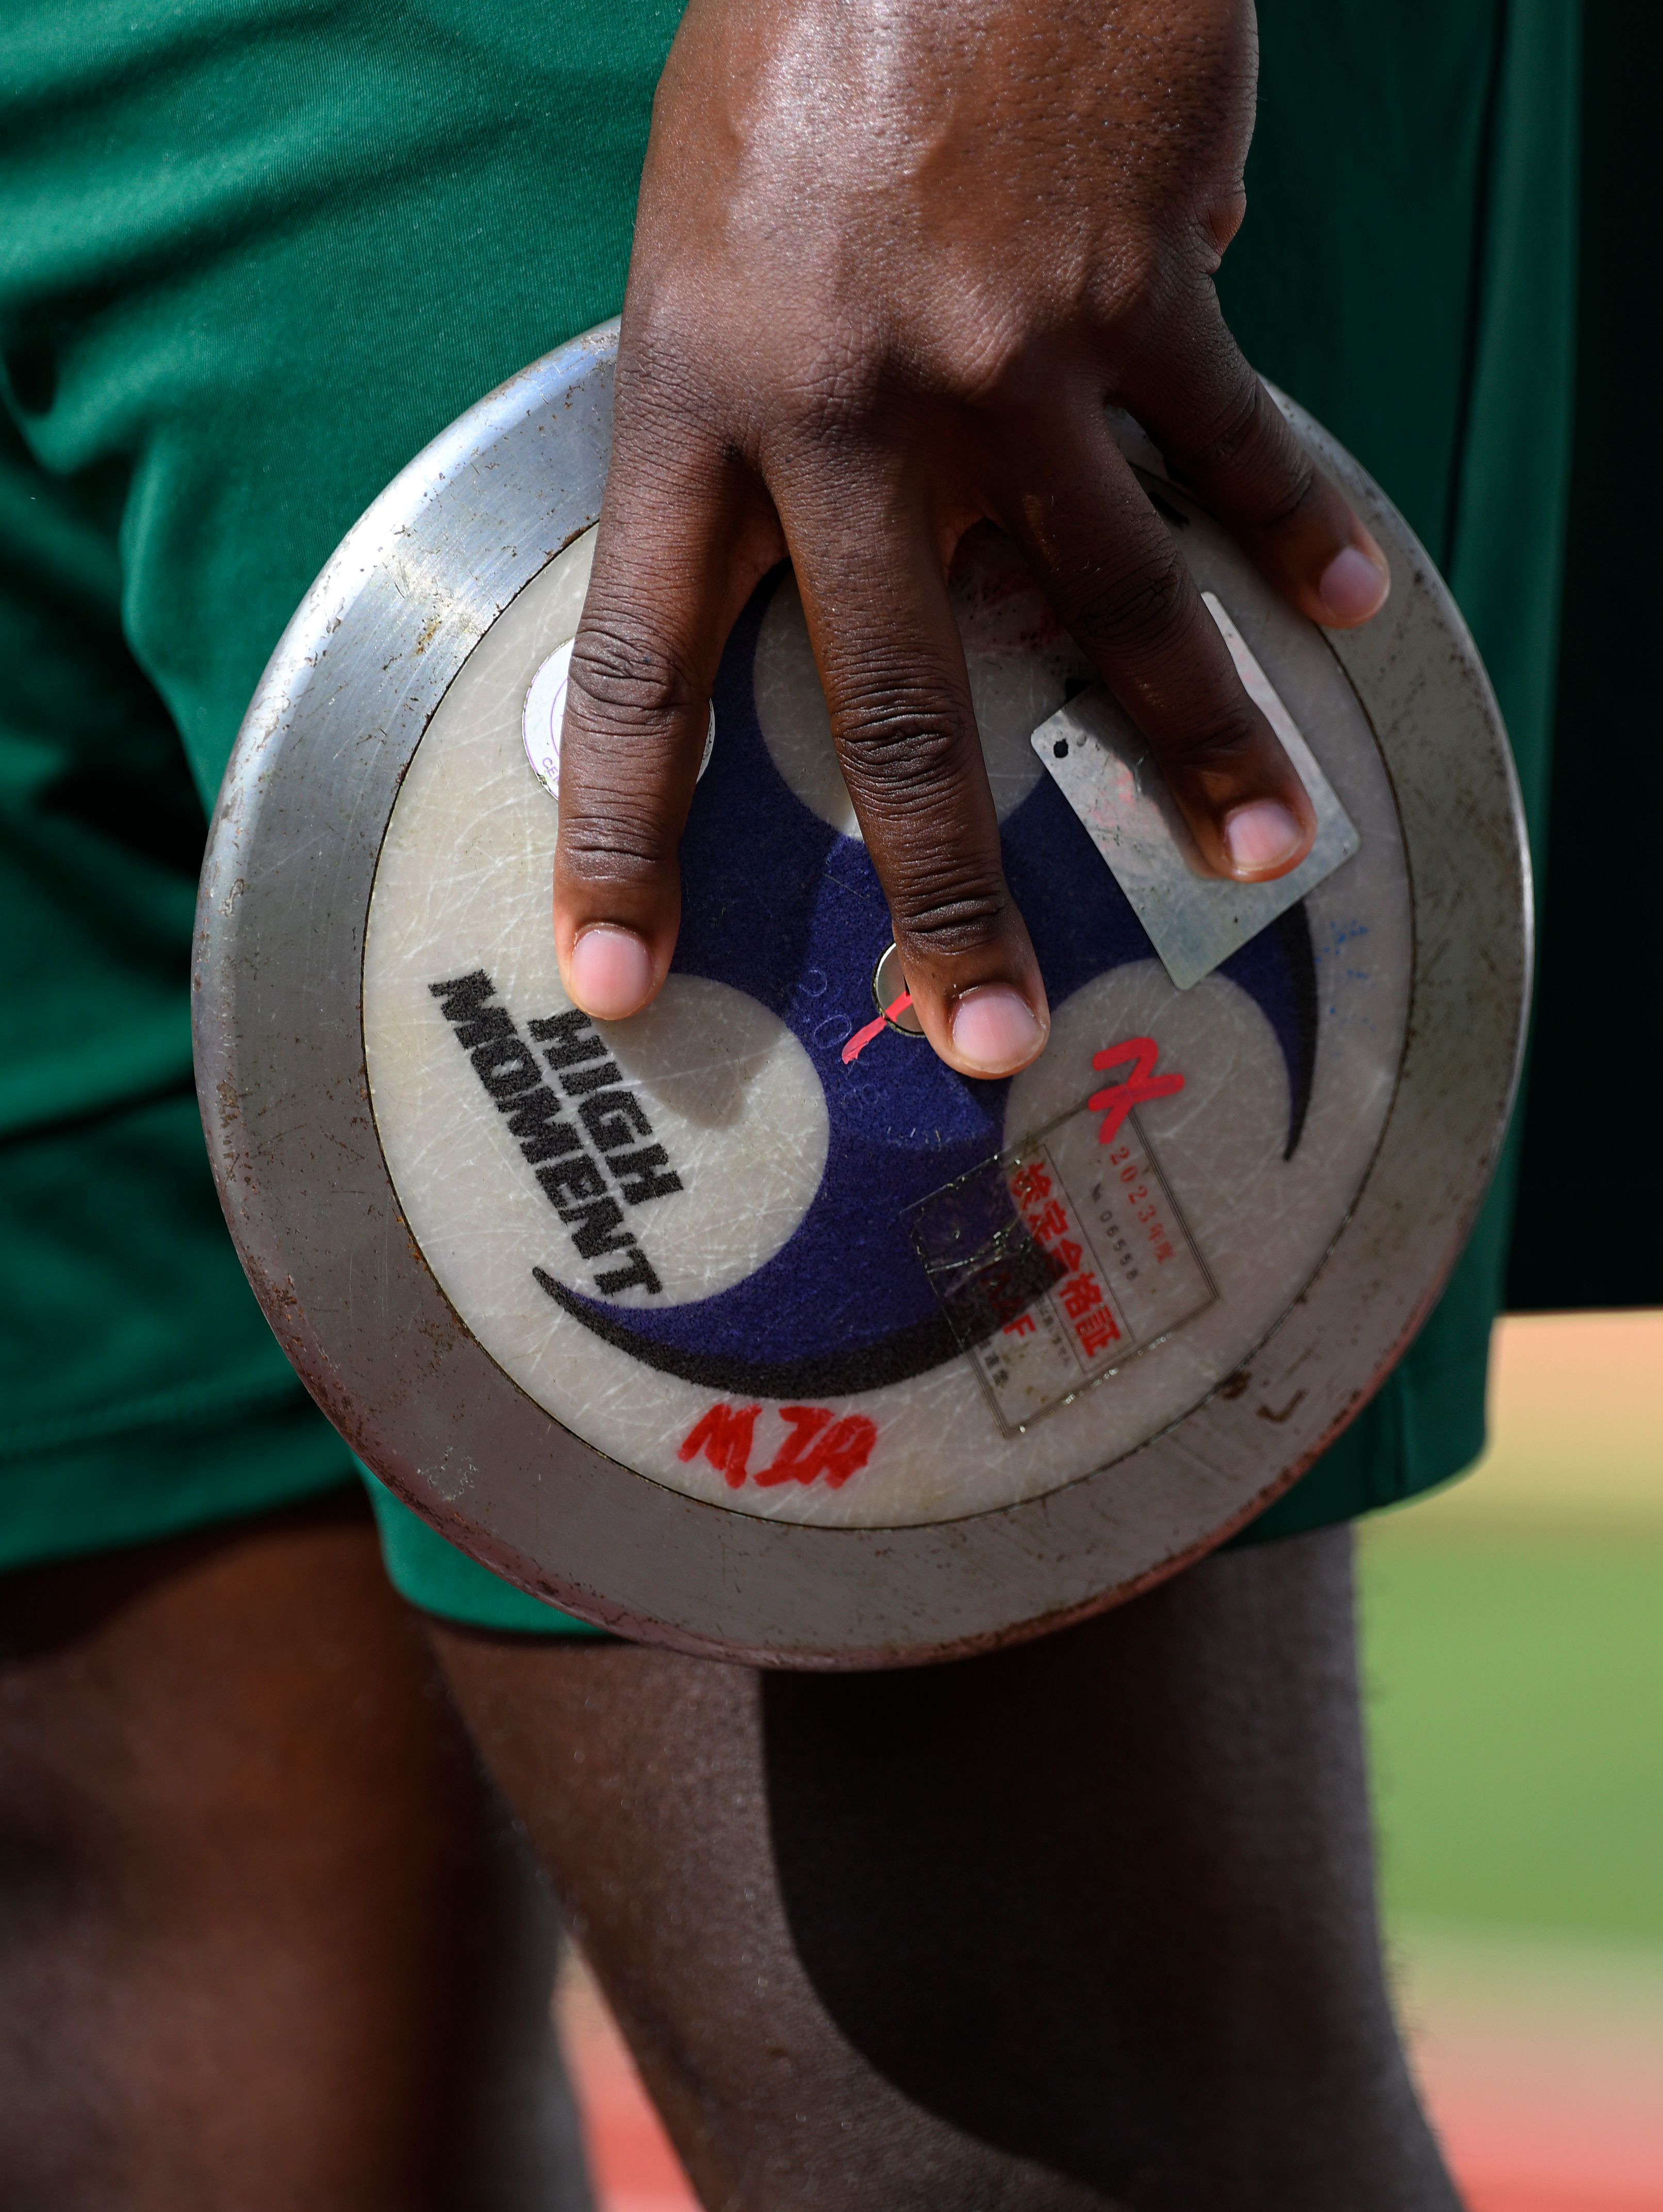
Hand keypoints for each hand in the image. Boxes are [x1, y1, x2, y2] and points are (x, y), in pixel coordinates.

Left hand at [553, 0, 1389, 1077]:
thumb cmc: (805, 25)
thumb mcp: (708, 227)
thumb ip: (762, 405)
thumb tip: (901, 513)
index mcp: (695, 394)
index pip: (639, 667)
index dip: (624, 837)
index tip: (619, 975)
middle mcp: (847, 408)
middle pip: (897, 708)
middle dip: (944, 894)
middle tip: (986, 1039)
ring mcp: (1006, 357)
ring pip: (1110, 602)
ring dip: (1196, 742)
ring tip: (1259, 849)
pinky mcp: (1144, 290)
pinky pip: (1229, 443)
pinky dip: (1287, 524)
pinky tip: (1339, 599)